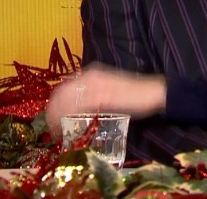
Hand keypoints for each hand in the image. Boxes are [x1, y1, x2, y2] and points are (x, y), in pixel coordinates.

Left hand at [45, 63, 165, 138]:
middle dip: (53, 113)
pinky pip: (78, 107)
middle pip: (60, 94)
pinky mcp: (101, 95)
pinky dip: (70, 118)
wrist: (152, 92)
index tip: (53, 120)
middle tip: (53, 130)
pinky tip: (70, 129)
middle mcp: (89, 76)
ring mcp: (95, 85)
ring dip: (59, 118)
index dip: (55, 105)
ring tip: (59, 133)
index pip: (63, 88)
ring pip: (66, 101)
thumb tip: (77, 114)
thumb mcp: (108, 94)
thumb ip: (93, 99)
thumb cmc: (133, 95)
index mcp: (90, 74)